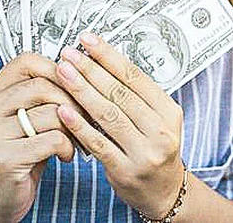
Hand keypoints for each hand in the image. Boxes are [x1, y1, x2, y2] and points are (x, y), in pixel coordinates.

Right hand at [0, 53, 77, 222]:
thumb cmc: (19, 156)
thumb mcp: (26, 120)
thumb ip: (42, 95)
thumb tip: (81, 70)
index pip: (26, 62)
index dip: (57, 69)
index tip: (76, 82)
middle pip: (41, 86)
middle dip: (72, 100)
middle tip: (86, 114)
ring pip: (50, 113)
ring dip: (73, 127)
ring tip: (75, 139)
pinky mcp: (2, 159)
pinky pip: (52, 139)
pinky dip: (67, 146)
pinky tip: (65, 155)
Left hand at [55, 33, 184, 219]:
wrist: (164, 192)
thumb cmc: (155, 149)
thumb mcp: (158, 119)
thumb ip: (136, 95)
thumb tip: (104, 61)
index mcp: (168, 111)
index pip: (136, 77)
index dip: (109, 56)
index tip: (89, 41)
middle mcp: (160, 131)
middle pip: (120, 93)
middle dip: (91, 70)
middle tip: (70, 54)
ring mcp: (144, 152)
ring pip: (108, 115)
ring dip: (82, 90)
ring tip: (63, 73)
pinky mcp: (125, 171)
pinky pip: (98, 143)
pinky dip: (79, 125)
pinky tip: (64, 110)